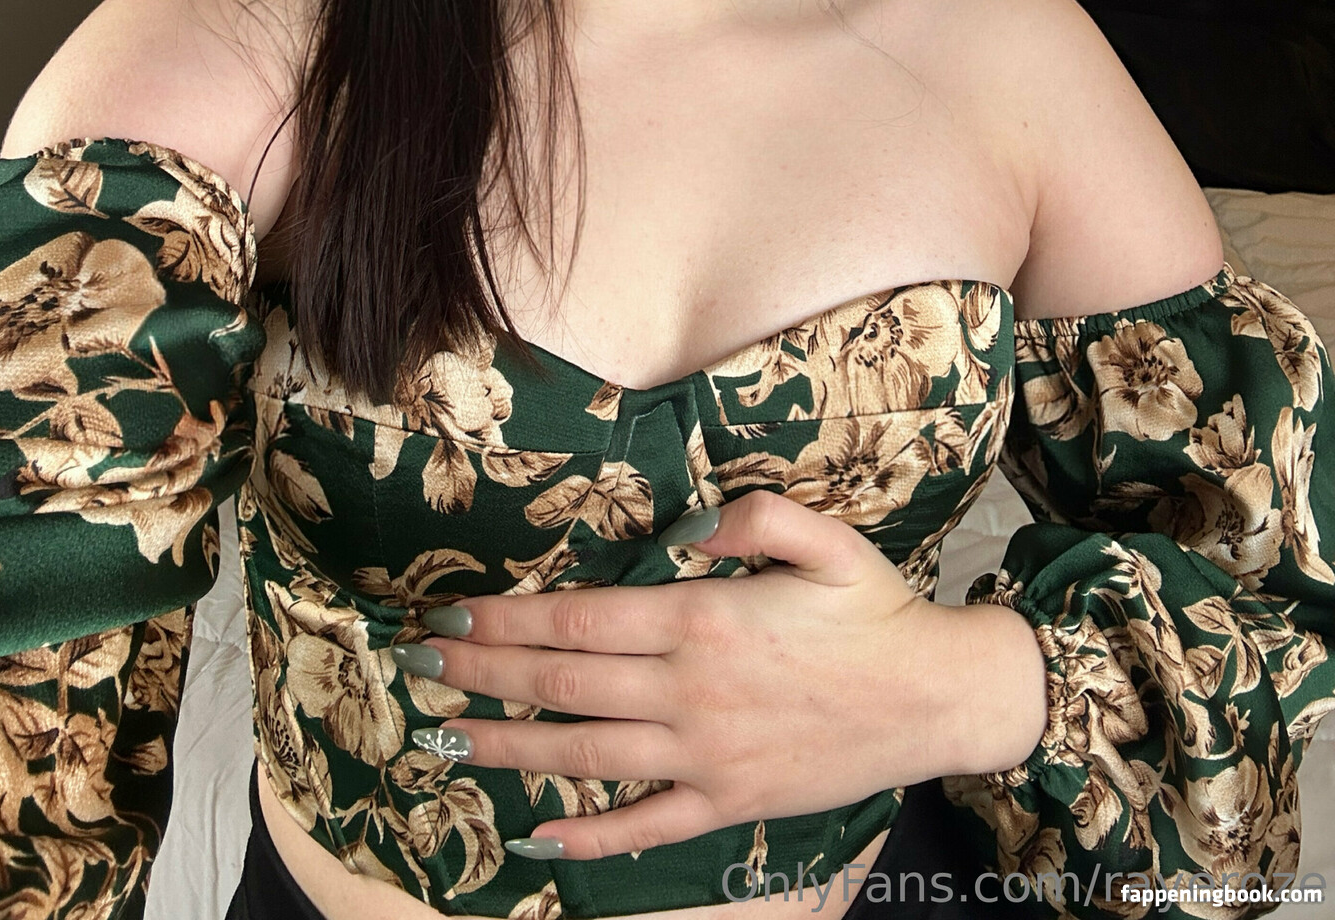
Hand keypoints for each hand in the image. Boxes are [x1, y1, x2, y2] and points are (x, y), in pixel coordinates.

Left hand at [395, 489, 1043, 859]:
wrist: (934, 698)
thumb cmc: (876, 612)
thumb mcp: (825, 539)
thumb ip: (752, 516)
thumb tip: (685, 525)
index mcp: (703, 621)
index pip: (581, 622)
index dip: (509, 622)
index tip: (454, 616)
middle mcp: (689, 692)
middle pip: (564, 684)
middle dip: (483, 676)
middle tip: (420, 666)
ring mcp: (705, 756)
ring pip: (585, 754)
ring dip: (509, 747)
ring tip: (447, 738)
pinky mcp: (728, 802)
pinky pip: (645, 825)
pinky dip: (588, 836)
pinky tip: (538, 836)